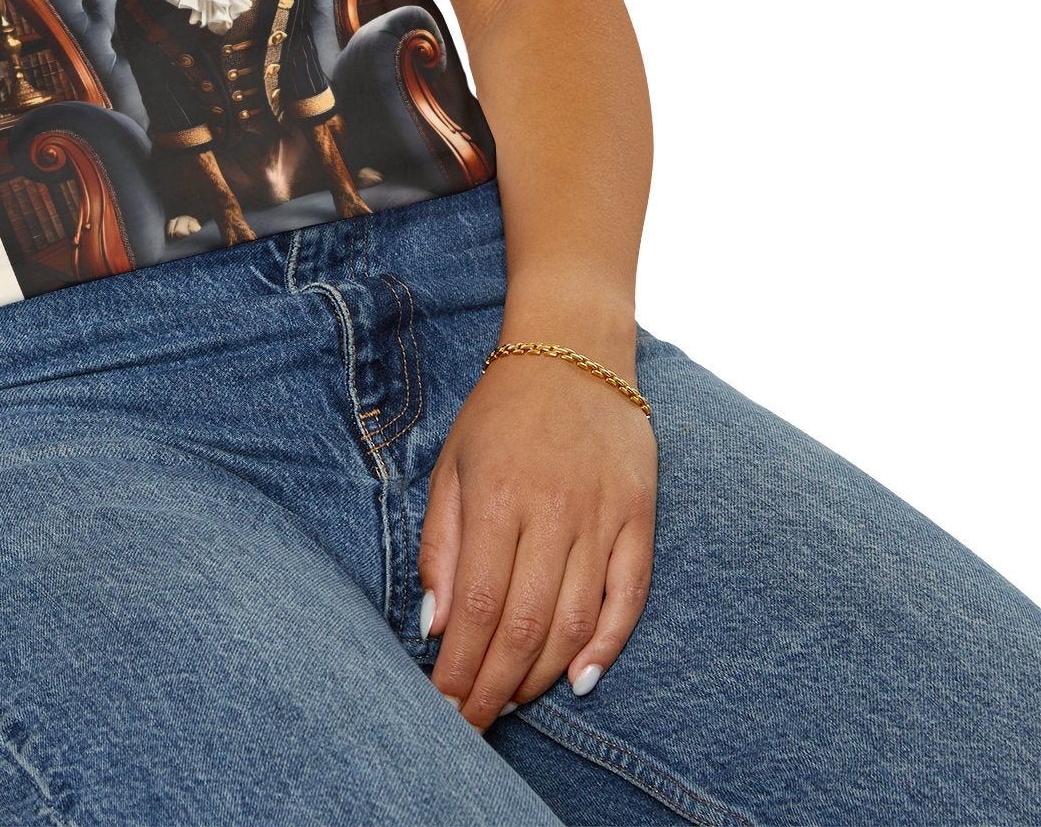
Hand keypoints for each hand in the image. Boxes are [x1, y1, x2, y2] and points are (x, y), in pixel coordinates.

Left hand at [418, 345, 657, 729]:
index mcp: (497, 497)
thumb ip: (441, 545)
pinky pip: (629, 596)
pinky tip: (580, 679)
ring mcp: (602, 516)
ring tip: (512, 703)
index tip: (444, 705)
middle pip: (525, 625)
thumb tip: (435, 624)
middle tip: (473, 724)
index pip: (478, 606)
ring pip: (575, 621)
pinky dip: (607, 645)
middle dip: (495, 686)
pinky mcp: (640, 517)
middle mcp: (552, 511)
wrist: (573, 351)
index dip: (461, 666)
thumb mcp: (452, 464)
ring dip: (541, 674)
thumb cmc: (501, 412)